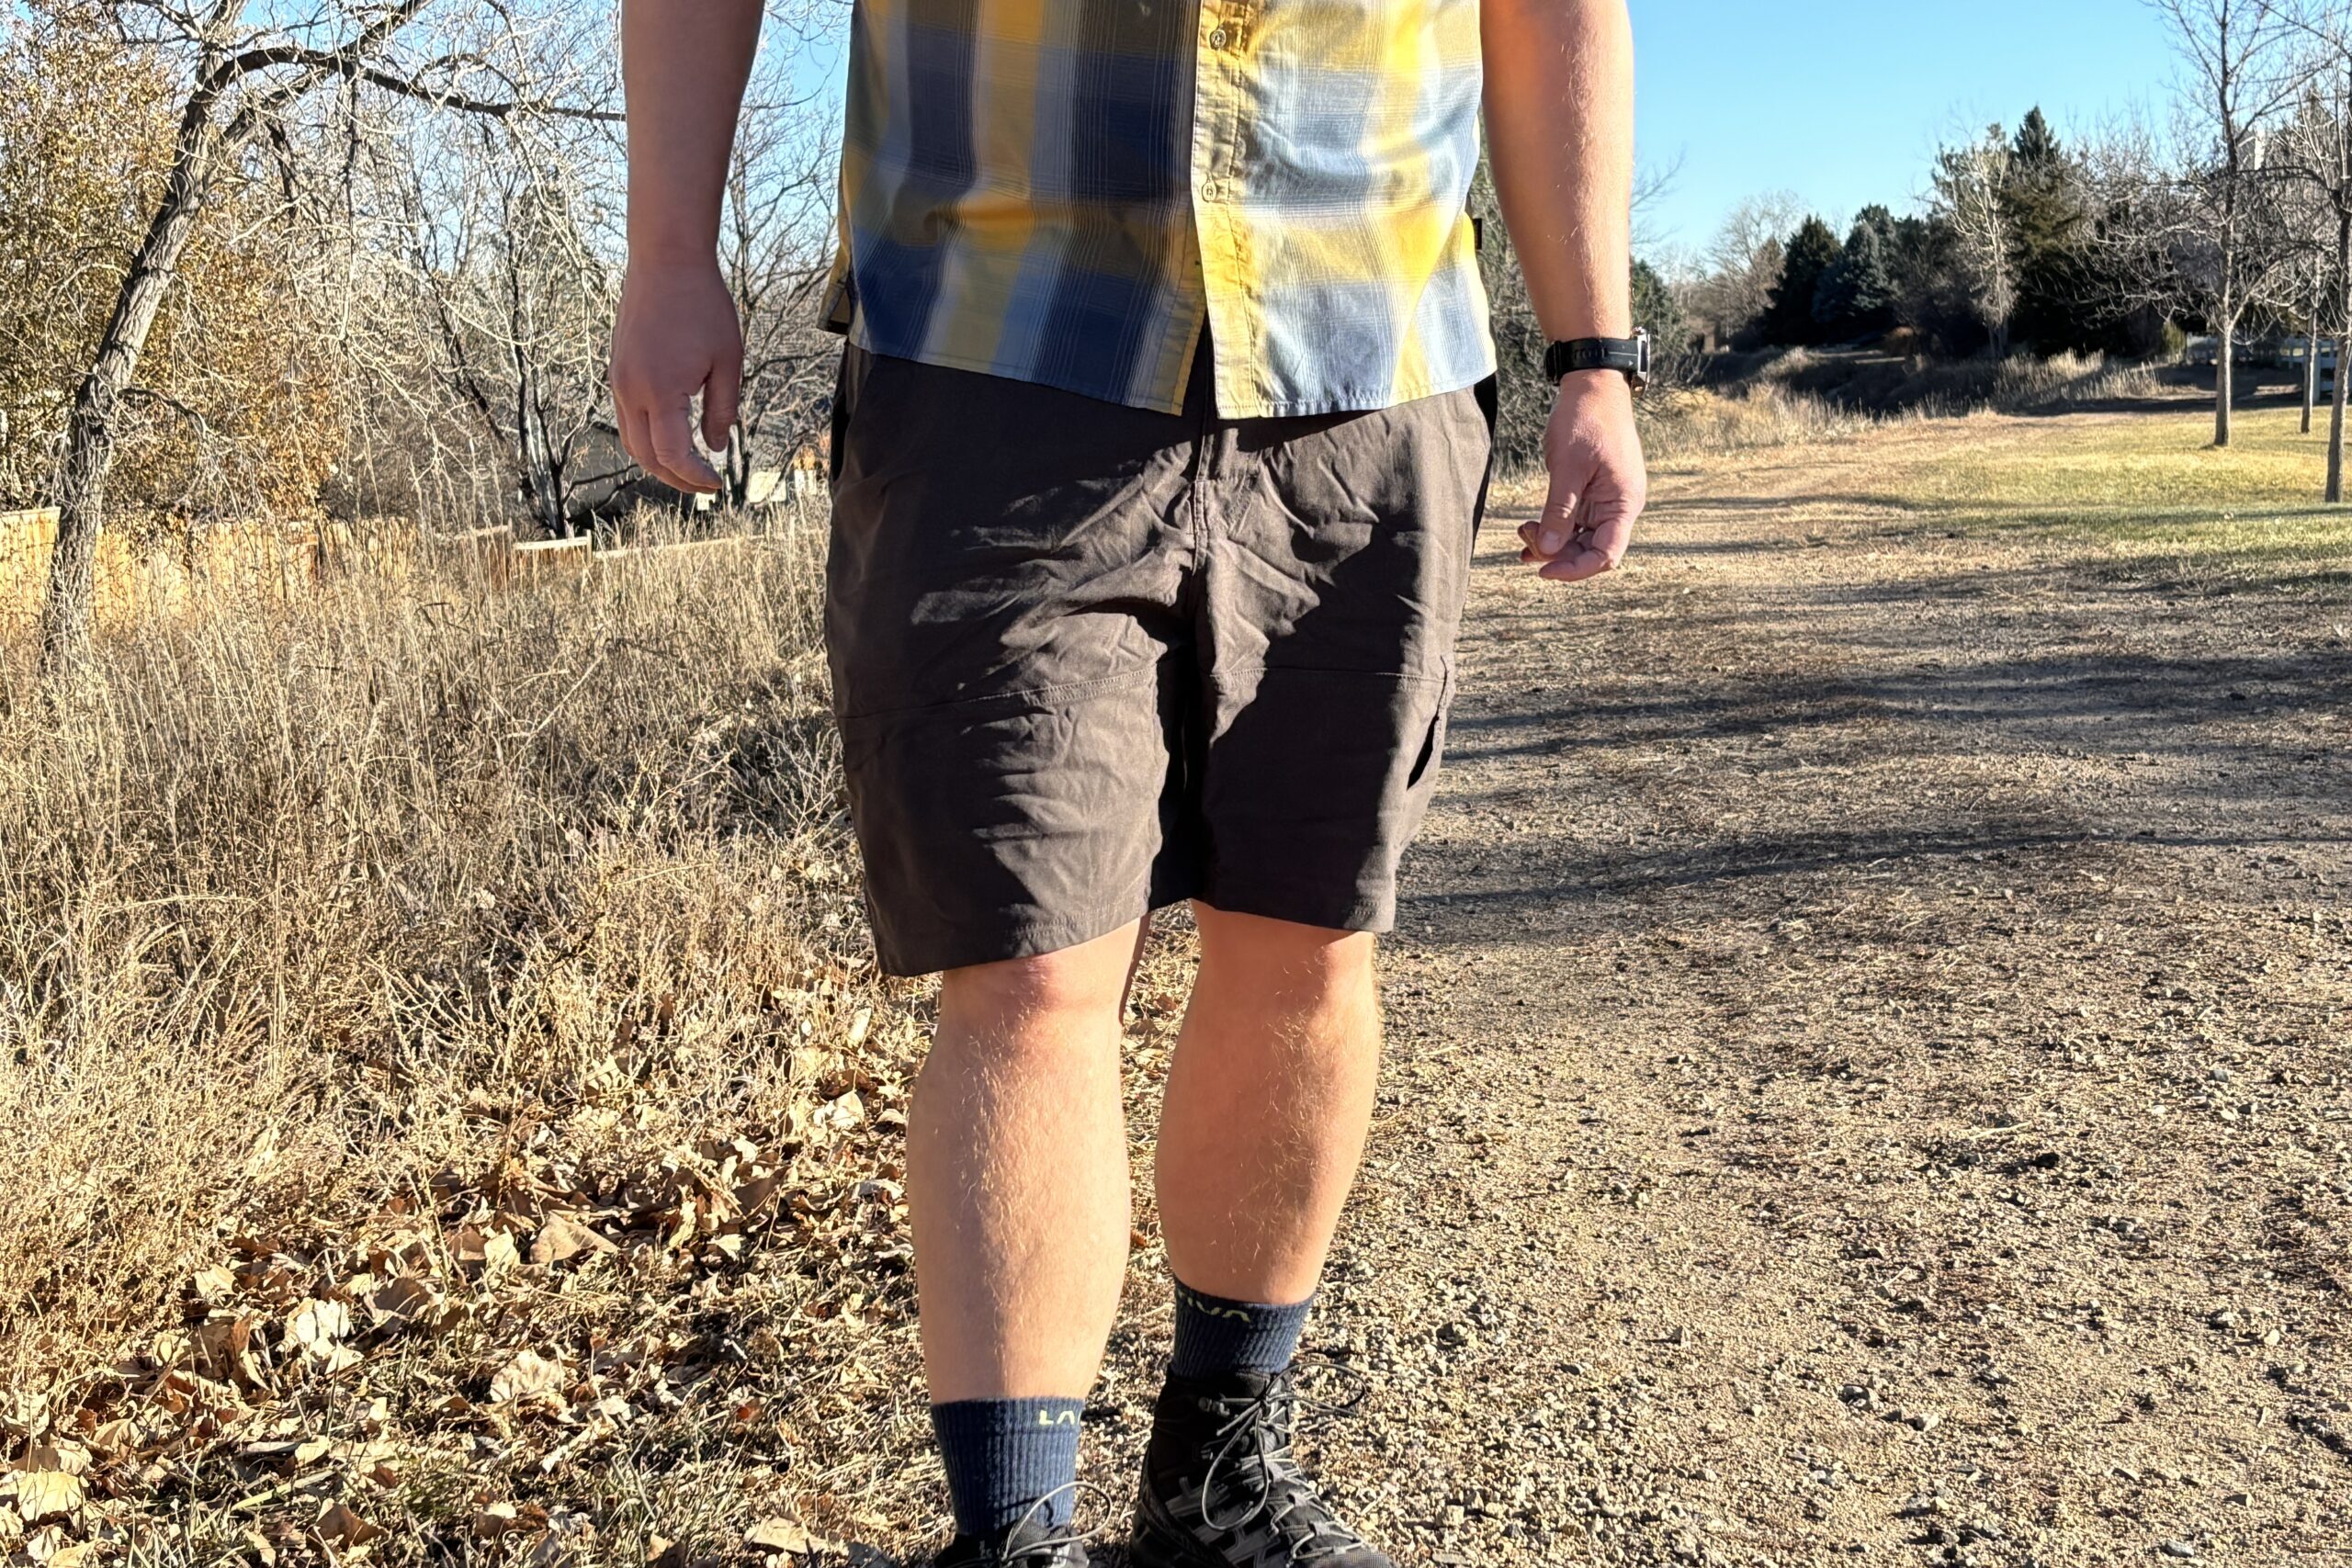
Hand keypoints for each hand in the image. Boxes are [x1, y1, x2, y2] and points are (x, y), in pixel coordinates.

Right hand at [609, 254, 742, 493]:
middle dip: (674, 477)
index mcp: (659, 391)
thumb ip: (722, 409)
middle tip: (704, 485)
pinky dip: (646, 437)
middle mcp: (630, 389)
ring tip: (688, 468)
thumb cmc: (703, 306)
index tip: (717, 483)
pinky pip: (626, 417)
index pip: (672, 454)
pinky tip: (670, 437)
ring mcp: (618, 379)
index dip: (694, 476)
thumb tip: (716, 446)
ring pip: (630, 439)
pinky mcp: (617, 369)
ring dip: (657, 461)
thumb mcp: (727, 361)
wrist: (665, 261)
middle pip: (645, 455)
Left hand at [1518, 370, 1646, 582]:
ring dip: (1552, 542)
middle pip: (1591, 550)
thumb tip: (1547, 551)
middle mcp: (1619, 506)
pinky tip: (1530, 531)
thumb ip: (1559, 511)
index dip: (1575, 569)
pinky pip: (1575, 522)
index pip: (1606, 555)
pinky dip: (1553, 529)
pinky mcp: (1592, 493)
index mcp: (1623, 503)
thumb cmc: (1586, 420)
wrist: (1592, 385)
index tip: (1543, 570)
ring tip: (1523, 532)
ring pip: (1580, 538)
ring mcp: (1606, 500)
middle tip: (1524, 538)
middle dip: (1557, 553)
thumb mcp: (1567, 467)